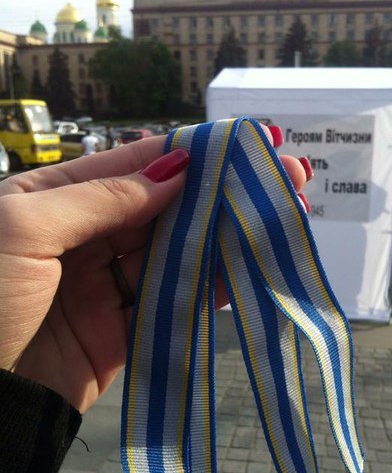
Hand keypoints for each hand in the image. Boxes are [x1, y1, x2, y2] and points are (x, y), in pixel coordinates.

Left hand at [0, 127, 306, 411]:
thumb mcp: (26, 229)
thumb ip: (103, 198)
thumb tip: (176, 171)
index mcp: (56, 199)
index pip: (132, 166)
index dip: (189, 153)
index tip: (243, 143)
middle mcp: (86, 236)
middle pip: (164, 208)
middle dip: (220, 192)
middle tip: (284, 176)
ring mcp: (107, 284)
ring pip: (176, 253)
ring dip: (224, 236)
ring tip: (279, 217)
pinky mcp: (124, 329)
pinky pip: (173, 301)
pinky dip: (210, 287)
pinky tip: (248, 268)